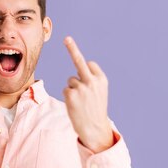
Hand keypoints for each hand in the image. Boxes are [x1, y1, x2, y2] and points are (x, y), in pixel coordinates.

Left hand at [63, 36, 113, 152]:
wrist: (95, 128)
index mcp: (101, 79)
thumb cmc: (96, 109)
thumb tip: (74, 76)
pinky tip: (75, 105)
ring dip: (73, 89)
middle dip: (73, 49)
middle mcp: (92, 81)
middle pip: (79, 62)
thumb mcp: (99, 93)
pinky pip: (66, 89)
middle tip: (67, 38)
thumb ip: (90, 81)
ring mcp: (80, 88)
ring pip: (71, 80)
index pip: (89, 64)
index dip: (86, 69)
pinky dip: (69, 96)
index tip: (79, 54)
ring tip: (81, 102)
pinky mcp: (70, 95)